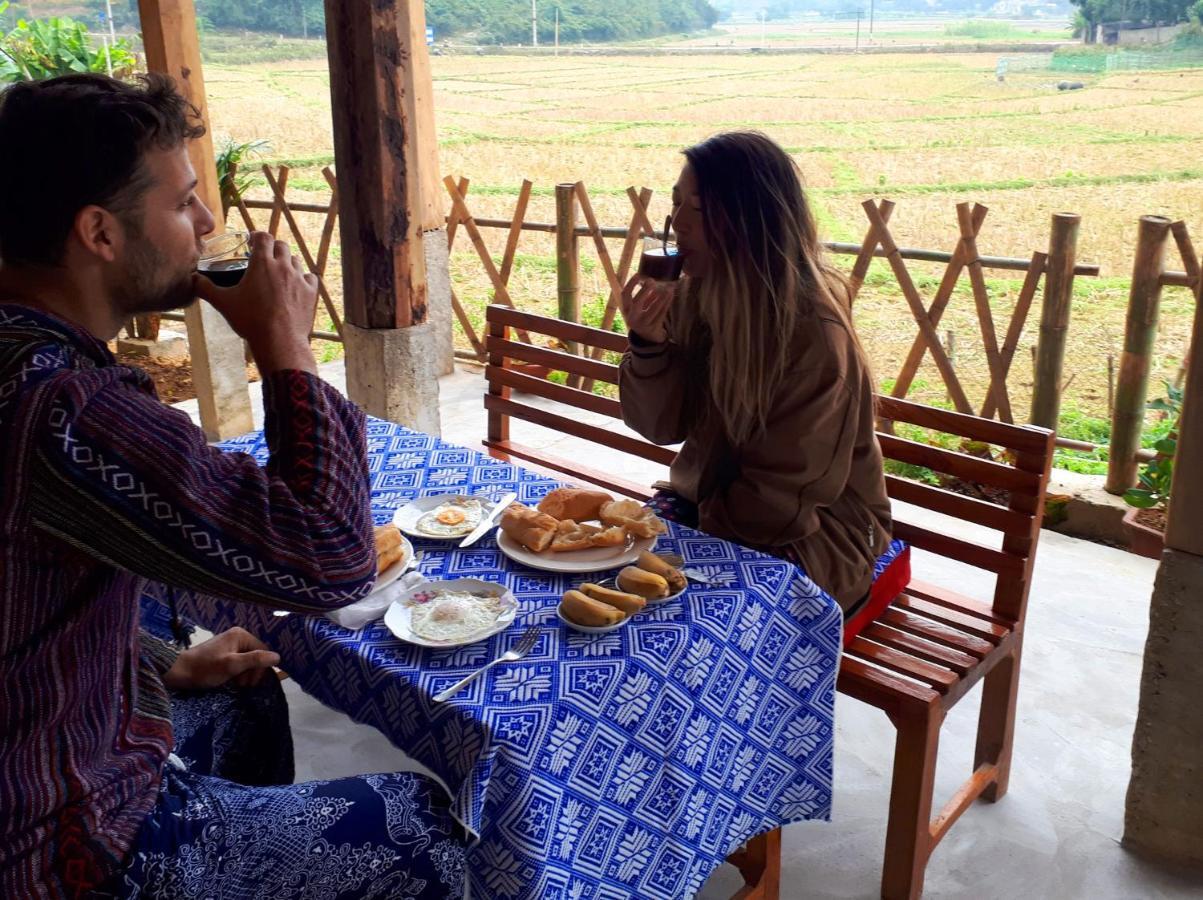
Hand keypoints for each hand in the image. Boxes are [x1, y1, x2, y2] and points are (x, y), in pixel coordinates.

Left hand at [163, 627, 280, 690]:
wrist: (179, 672)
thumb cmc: (205, 668)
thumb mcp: (232, 665)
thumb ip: (255, 660)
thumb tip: (278, 657)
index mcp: (241, 635)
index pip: (263, 651)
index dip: (261, 668)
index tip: (250, 683)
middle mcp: (237, 637)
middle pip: (256, 656)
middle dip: (252, 672)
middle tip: (242, 686)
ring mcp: (230, 645)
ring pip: (248, 661)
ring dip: (245, 675)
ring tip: (236, 685)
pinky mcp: (224, 654)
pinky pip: (239, 663)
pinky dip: (238, 673)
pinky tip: (231, 681)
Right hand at [195, 232, 318, 374]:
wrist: (279, 340)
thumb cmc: (250, 320)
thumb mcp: (223, 303)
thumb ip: (205, 288)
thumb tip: (192, 280)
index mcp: (262, 263)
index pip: (264, 237)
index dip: (258, 236)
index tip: (253, 241)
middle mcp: (283, 266)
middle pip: (282, 246)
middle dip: (273, 248)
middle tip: (265, 257)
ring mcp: (299, 279)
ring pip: (296, 261)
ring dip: (288, 263)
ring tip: (279, 273)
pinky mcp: (311, 293)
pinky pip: (310, 278)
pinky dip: (303, 279)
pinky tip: (296, 286)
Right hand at [620, 274, 675, 344]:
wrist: (646, 337)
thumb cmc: (642, 316)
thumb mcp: (639, 307)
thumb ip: (644, 295)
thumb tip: (653, 280)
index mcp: (626, 310)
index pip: (625, 295)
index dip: (631, 284)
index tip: (638, 274)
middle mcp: (632, 317)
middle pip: (637, 302)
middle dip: (644, 290)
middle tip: (652, 280)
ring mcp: (643, 324)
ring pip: (653, 308)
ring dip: (661, 297)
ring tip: (668, 288)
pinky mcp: (653, 327)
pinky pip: (662, 313)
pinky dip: (667, 302)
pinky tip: (671, 294)